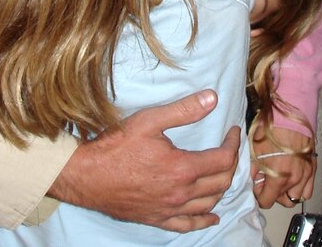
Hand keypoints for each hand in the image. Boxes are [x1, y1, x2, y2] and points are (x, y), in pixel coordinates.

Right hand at [49, 90, 237, 231]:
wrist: (88, 175)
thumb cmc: (116, 146)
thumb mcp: (149, 120)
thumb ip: (183, 110)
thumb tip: (212, 99)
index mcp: (183, 169)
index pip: (223, 159)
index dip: (233, 145)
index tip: (233, 131)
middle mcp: (182, 193)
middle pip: (221, 183)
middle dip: (231, 164)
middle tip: (229, 148)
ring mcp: (171, 209)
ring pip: (209, 203)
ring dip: (222, 188)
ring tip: (222, 173)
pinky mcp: (158, 218)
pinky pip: (189, 224)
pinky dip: (204, 220)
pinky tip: (212, 216)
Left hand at [250, 126, 314, 207]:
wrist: (289, 115)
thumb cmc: (269, 129)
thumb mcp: (254, 149)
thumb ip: (252, 168)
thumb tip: (251, 178)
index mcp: (278, 177)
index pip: (267, 201)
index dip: (259, 195)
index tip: (256, 185)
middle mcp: (295, 180)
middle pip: (282, 201)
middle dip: (272, 194)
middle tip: (266, 181)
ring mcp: (306, 175)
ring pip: (296, 197)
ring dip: (286, 192)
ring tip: (279, 178)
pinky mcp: (313, 168)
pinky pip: (307, 190)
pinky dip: (299, 188)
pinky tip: (291, 177)